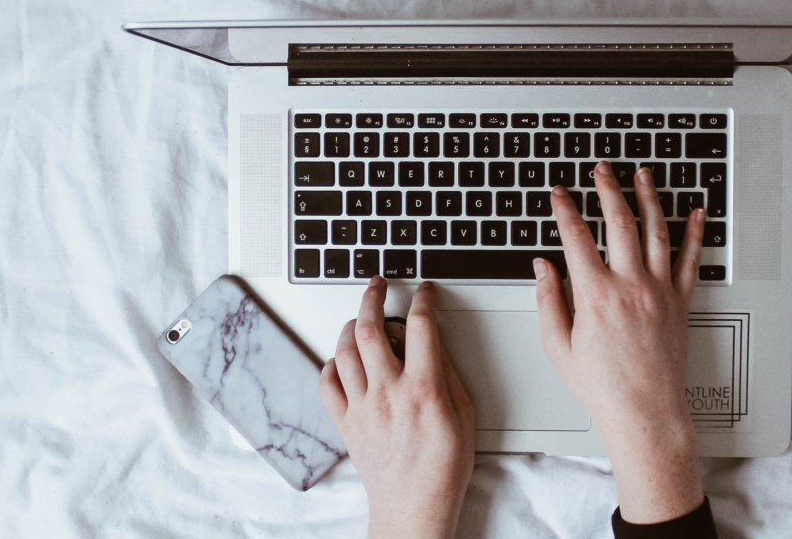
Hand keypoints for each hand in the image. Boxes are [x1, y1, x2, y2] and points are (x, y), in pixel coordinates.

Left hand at [319, 278, 474, 538]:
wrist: (414, 506)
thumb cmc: (444, 468)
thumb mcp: (464, 415)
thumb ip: (448, 375)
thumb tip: (434, 346)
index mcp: (424, 388)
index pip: (421, 326)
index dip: (423, 299)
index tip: (424, 291)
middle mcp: (388, 392)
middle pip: (370, 328)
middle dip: (372, 297)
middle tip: (377, 284)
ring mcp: (362, 407)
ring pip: (344, 350)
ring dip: (350, 326)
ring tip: (358, 319)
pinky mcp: (345, 422)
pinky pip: (327, 383)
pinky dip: (331, 364)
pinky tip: (342, 360)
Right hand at [534, 162, 706, 523]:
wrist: (645, 411)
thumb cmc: (602, 386)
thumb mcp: (558, 347)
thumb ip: (548, 301)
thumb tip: (542, 267)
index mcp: (595, 296)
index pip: (576, 238)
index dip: (565, 209)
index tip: (560, 194)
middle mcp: (630, 287)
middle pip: (620, 223)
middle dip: (608, 190)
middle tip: (602, 170)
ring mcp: (659, 292)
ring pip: (657, 232)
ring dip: (649, 198)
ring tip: (643, 176)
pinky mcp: (680, 302)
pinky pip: (690, 260)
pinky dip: (694, 233)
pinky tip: (695, 212)